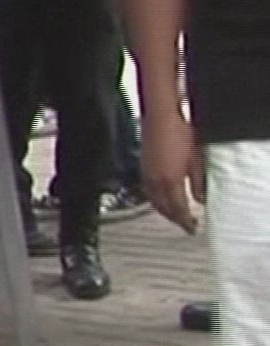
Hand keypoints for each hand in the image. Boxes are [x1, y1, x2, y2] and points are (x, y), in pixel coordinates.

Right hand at [142, 115, 204, 234]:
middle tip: (184, 225)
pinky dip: (154, 200)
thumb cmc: (178, 133)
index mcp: (170, 180)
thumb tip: (202, 198)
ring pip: (153, 201)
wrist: (161, 117)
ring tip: (173, 215)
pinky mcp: (143, 167)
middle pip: (163, 208)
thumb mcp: (197, 160)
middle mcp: (155, 180)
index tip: (192, 228)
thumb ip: (199, 182)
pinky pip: (147, 191)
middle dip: (174, 219)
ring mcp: (147, 174)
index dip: (185, 221)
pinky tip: (159, 198)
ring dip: (163, 211)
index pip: (178, 209)